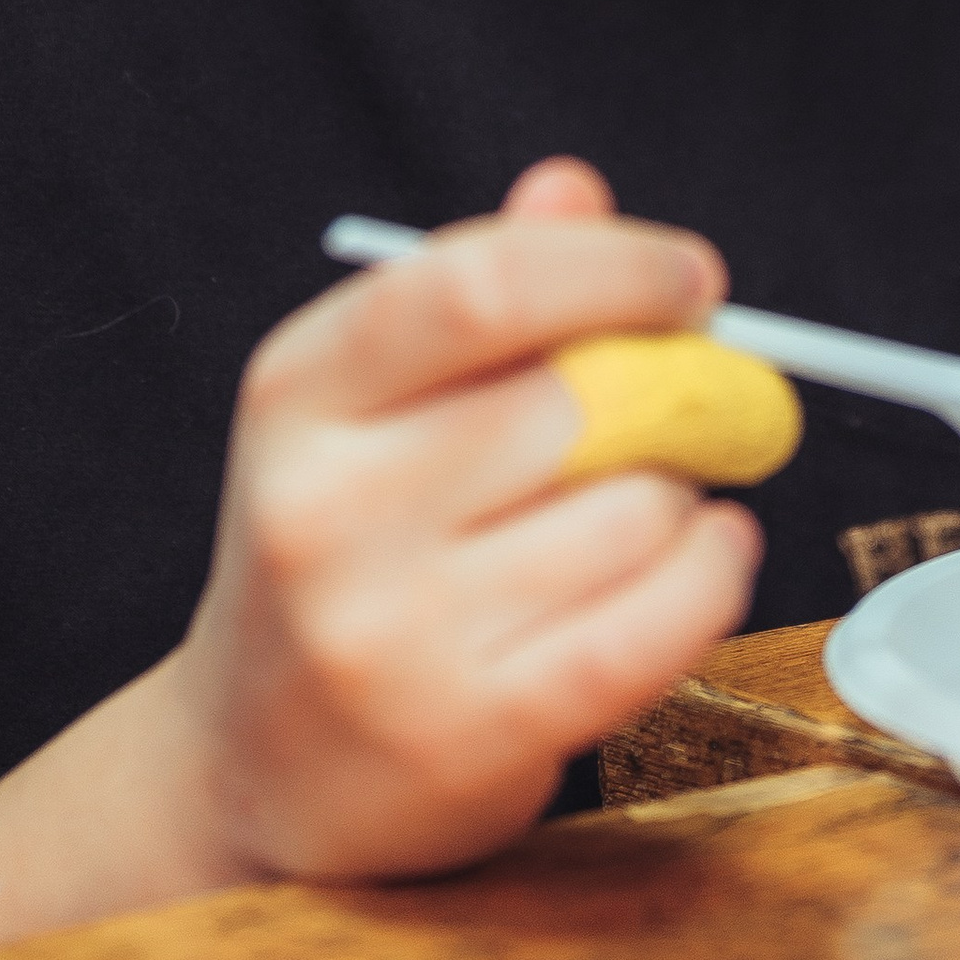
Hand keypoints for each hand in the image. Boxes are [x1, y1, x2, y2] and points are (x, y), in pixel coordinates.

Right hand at [168, 158, 763, 881]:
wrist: (247, 771)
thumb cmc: (342, 556)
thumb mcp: (365, 410)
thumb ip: (472, 294)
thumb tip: (573, 189)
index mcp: (297, 392)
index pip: (478, 286)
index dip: (613, 268)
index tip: (689, 282)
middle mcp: (326, 508)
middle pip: (581, 400)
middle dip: (673, 394)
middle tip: (692, 406)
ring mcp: (390, 631)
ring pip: (636, 513)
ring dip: (683, 500)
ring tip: (643, 510)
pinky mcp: (467, 734)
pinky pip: (652, 626)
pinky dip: (712, 576)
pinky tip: (708, 555)